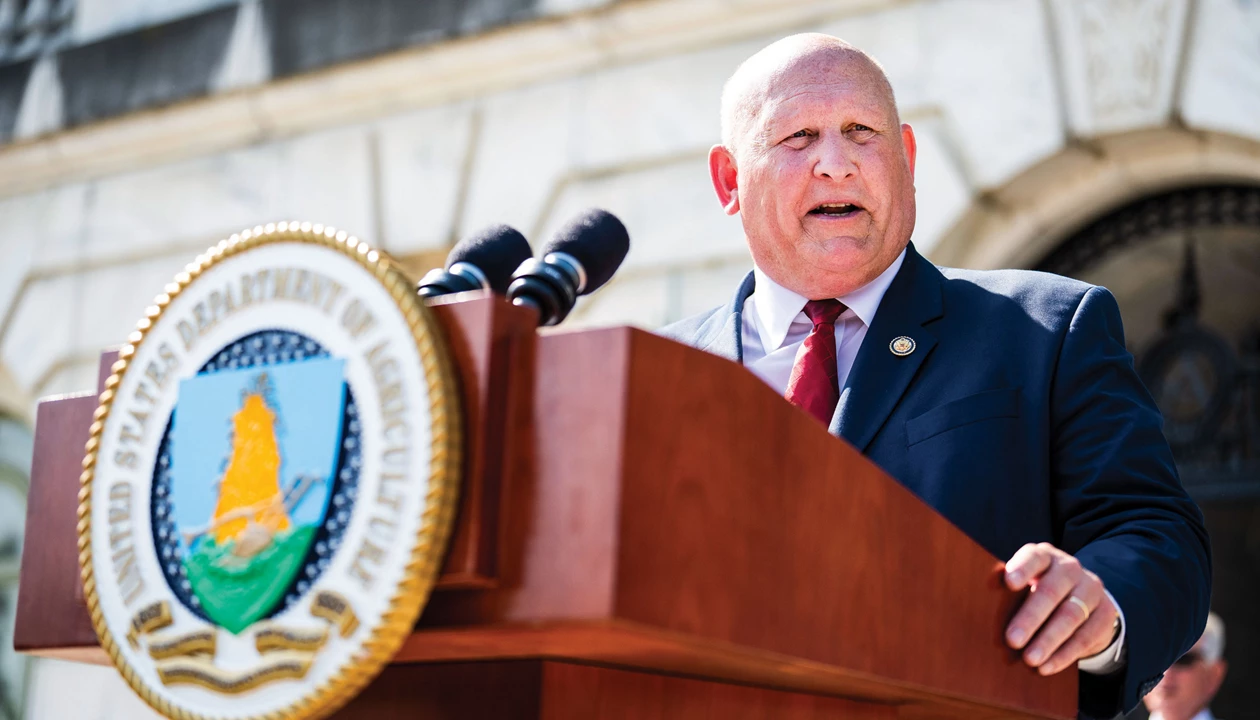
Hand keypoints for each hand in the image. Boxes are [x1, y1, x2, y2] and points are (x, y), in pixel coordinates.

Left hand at [1004, 542, 1118, 674]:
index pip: (1034, 557)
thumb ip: (1009, 589)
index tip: (1008, 582)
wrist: (1083, 600)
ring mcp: (1091, 589)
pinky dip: (1065, 654)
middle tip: (1012, 640)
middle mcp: (1070, 568)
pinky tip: (1047, 667)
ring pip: (1071, 616)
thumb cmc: (1037, 591)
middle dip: (1030, 617)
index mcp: (1044, 556)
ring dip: (1048, 640)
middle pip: (1051, 591)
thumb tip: (981, 602)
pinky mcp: (1106, 613)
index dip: (1022, 568)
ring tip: (1029, 660)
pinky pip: (1086, 636)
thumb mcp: (1025, 584)